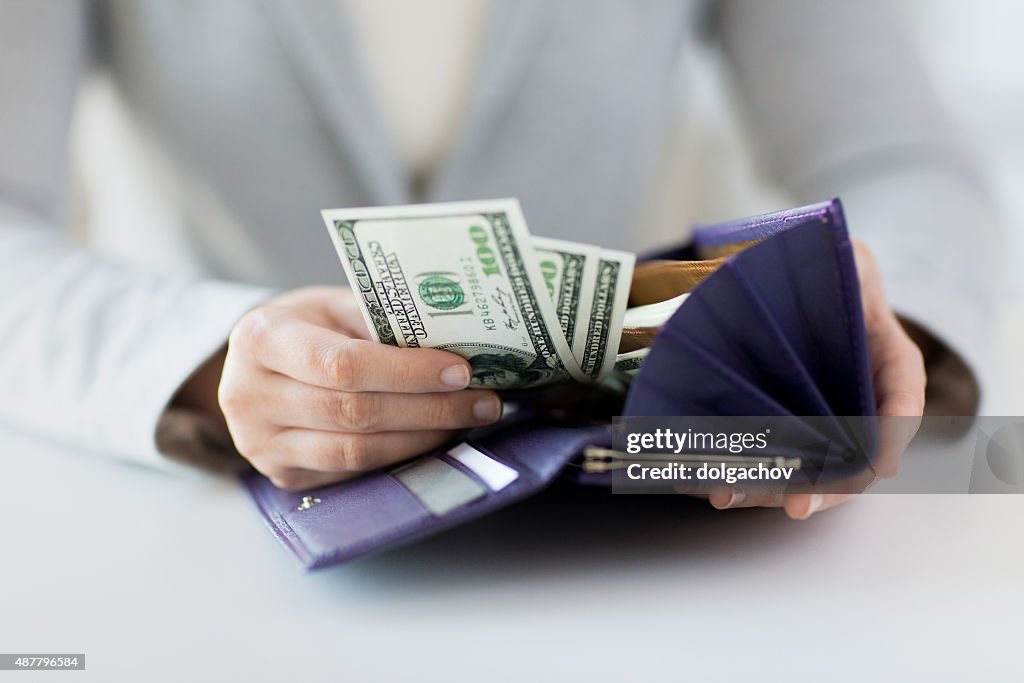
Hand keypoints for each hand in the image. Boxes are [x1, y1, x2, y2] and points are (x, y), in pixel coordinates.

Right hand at [212, 287, 500, 489]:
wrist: (252, 366)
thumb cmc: (304, 327)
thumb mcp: (332, 306)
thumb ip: (380, 322)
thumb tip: (457, 342)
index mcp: (262, 339)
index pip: (343, 364)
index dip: (408, 373)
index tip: (461, 371)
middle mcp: (251, 396)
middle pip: (356, 412)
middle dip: (431, 409)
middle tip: (484, 402)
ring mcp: (262, 444)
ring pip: (357, 451)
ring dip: (422, 438)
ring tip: (467, 420)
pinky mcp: (282, 476)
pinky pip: (352, 472)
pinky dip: (400, 456)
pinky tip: (432, 438)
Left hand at [706, 239, 925, 518]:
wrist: (801, 285)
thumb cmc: (832, 273)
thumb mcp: (849, 261)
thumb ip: (845, 272)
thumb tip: (792, 279)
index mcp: (890, 362)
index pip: (901, 403)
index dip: (889, 435)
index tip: (877, 463)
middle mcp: (860, 403)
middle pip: (853, 460)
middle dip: (823, 488)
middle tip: (796, 506)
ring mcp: (822, 423)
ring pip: (805, 471)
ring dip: (770, 490)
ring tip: (730, 495)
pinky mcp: (779, 430)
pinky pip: (767, 461)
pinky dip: (742, 475)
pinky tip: (711, 483)